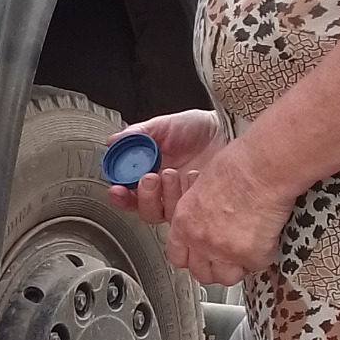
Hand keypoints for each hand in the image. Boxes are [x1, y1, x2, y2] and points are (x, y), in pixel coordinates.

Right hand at [102, 110, 223, 228]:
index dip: (119, 194)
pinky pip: (188, 212)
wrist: (225, 129)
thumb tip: (114, 141)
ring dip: (165, 195)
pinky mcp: (199, 204)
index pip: (126, 192)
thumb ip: (137, 134)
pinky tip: (192, 177)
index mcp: (147, 172)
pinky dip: (187, 194)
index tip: (118, 188)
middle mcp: (162, 190)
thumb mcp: (163, 126)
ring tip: (172, 173)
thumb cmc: (195, 128)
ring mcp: (181, 199)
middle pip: (143, 209)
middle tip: (150, 177)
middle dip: (143, 196)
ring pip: (164, 214)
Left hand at [162, 131, 291, 282]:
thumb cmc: (238, 165)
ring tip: (249, 252)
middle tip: (228, 257)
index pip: (178, 255)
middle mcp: (199, 240)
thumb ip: (201, 211)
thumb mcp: (204, 186)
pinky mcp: (250, 256)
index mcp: (184, 221)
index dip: (193, 258)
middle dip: (215, 267)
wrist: (261, 167)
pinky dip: (264, 255)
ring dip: (238, 267)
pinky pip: (257, 266)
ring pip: (227, 277)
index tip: (202, 256)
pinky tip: (267, 238)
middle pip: (201, 272)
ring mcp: (223, 251)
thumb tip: (211, 220)